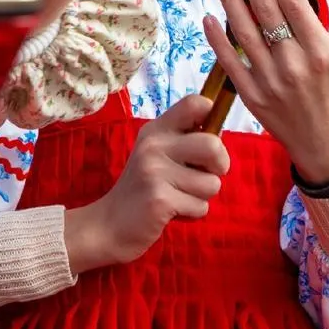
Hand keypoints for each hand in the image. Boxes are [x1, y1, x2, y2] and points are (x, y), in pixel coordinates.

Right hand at [64, 94, 229, 271]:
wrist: (109, 225)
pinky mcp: (160, 199)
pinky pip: (201, 207)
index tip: (208, 138)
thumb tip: (220, 132)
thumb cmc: (145, 188)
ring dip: (202, 196)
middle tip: (202, 176)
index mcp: (157, 130)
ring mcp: (155, 171)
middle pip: (214, 145)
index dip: (213, 117)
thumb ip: (186, 141)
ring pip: (212, 183)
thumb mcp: (159, 155)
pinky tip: (171, 211)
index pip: (195, 103)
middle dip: (219, 166)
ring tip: (178, 196)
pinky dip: (192, 214)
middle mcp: (154, 145)